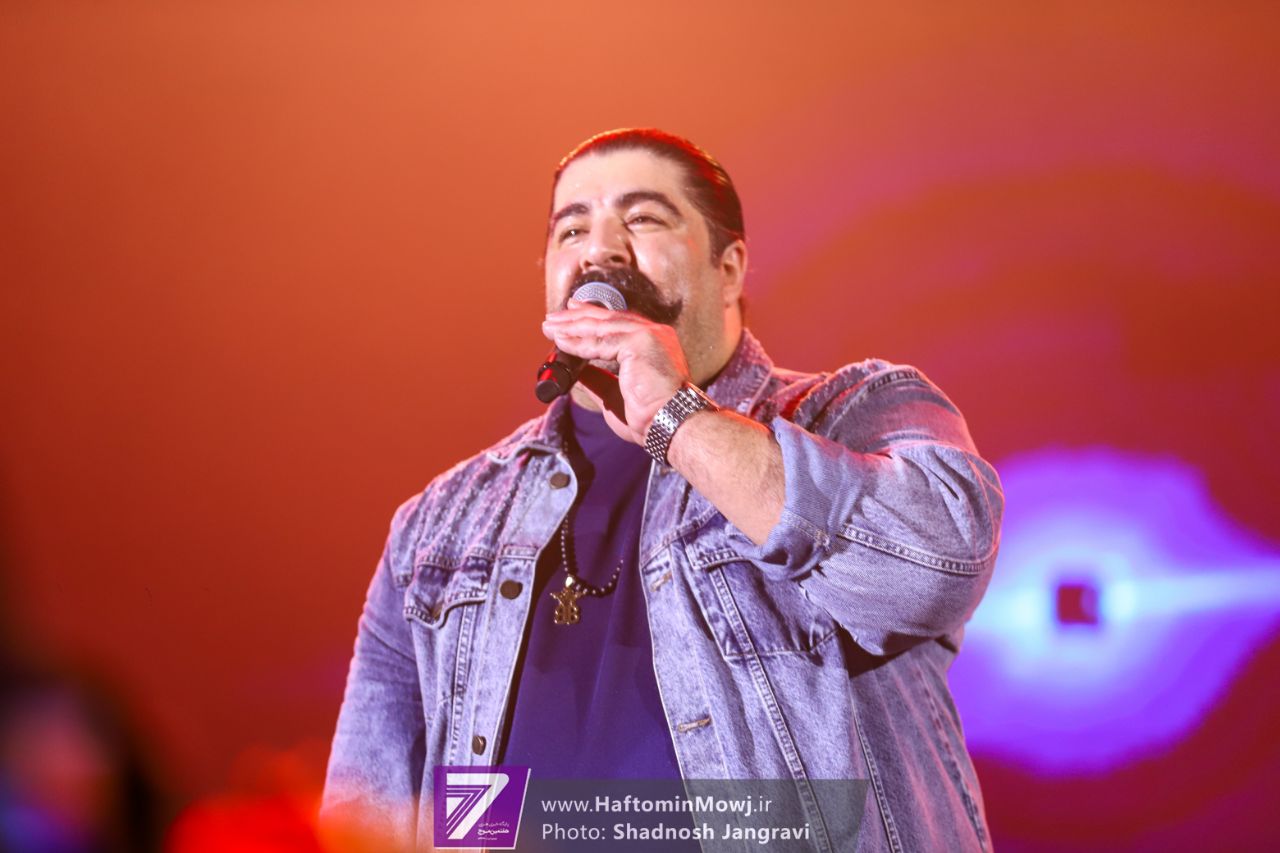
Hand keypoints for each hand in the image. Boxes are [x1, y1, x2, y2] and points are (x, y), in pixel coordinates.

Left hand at [541, 302, 688, 443]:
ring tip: (549, 328)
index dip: (593, 317)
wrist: (668, 424)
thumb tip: (577, 371)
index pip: (619, 323)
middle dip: (577, 317)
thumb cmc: (649, 416)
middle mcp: (655, 333)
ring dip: (572, 327)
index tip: (572, 314)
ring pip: (602, 327)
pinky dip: (578, 342)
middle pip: (609, 319)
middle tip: (554, 317)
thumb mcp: (615, 393)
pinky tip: (561, 341)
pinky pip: (600, 340)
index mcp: (655, 342)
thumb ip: (598, 378)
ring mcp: (649, 334)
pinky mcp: (639, 341)